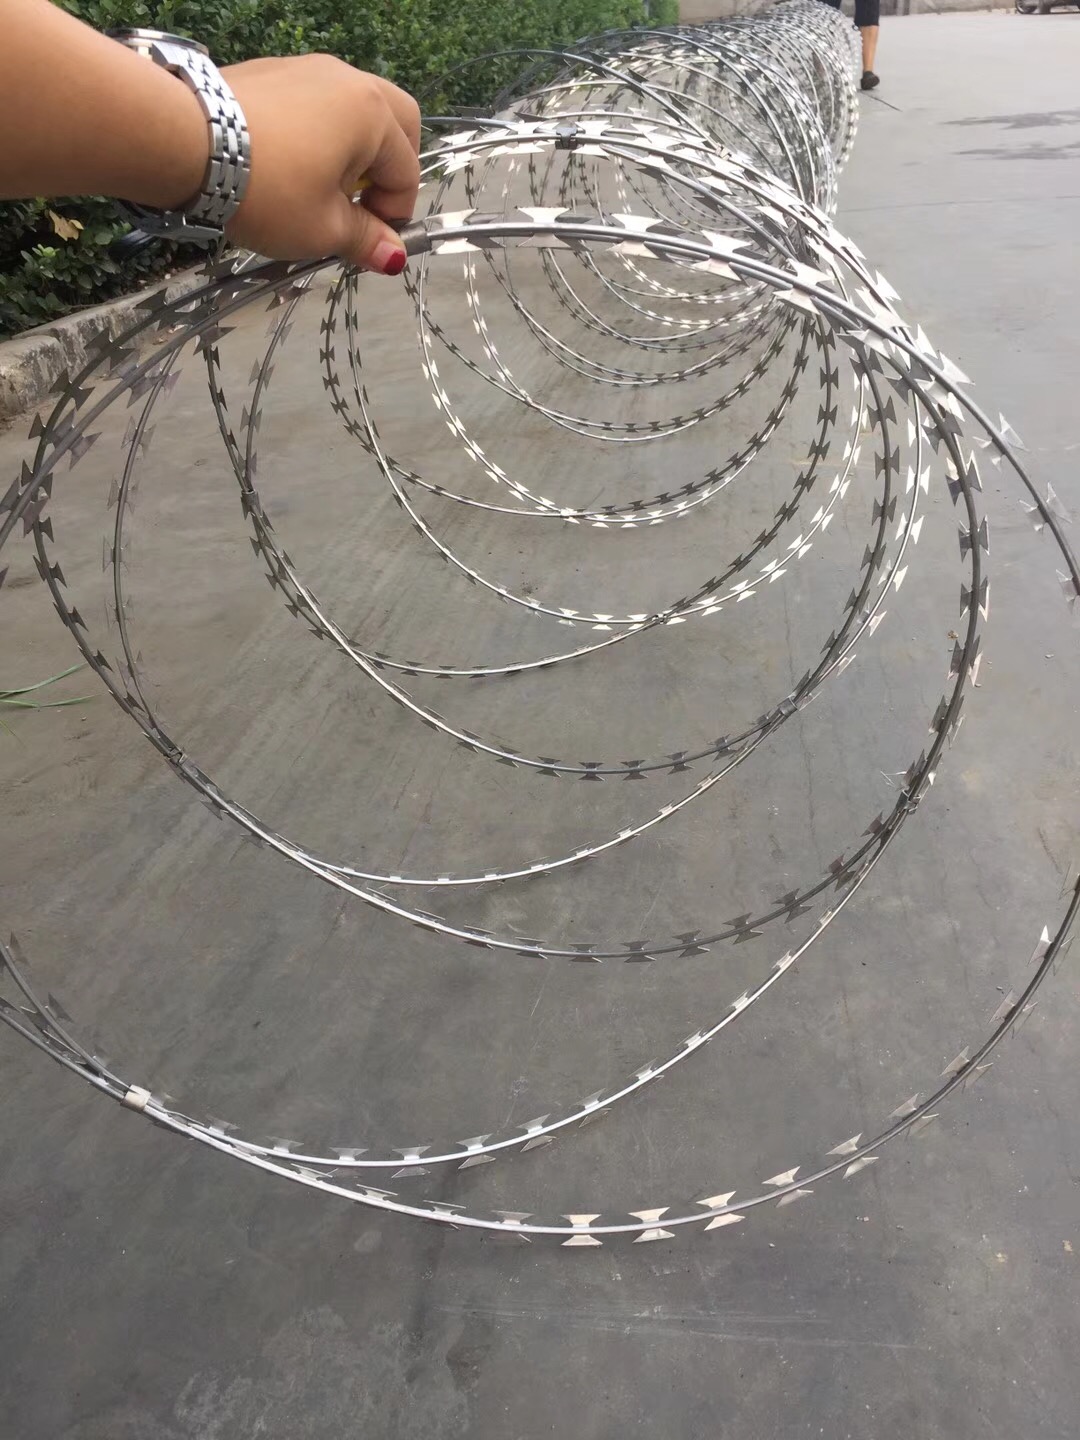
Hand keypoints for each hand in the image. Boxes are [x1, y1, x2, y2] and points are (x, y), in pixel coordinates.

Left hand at [220, 55, 420, 273]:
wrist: (184, 143)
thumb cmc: (268, 192)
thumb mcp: (322, 230)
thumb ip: (365, 240)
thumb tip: (393, 257)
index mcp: (372, 115)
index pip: (406, 172)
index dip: (393, 216)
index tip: (368, 243)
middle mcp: (348, 80)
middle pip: (396, 122)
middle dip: (390, 167)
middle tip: (363, 205)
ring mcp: (308, 68)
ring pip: (354, 108)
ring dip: (355, 149)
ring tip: (322, 187)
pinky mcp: (272, 71)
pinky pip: (315, 102)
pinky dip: (319, 133)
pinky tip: (288, 165)